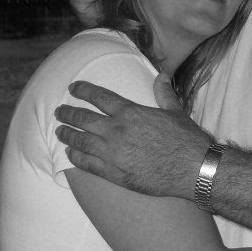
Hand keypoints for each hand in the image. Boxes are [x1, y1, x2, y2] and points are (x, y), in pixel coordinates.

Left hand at [55, 80, 212, 197]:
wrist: (192, 169)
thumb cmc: (186, 139)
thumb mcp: (175, 111)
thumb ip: (164, 94)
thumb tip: (161, 76)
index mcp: (130, 112)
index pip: (99, 97)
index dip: (83, 91)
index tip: (72, 89)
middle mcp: (117, 131)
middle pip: (83, 119)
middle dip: (68, 114)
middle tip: (59, 112)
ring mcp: (113, 153)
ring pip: (80, 141)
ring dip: (67, 135)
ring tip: (59, 132)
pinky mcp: (114, 174)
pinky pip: (87, 164)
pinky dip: (75, 157)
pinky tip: (70, 154)